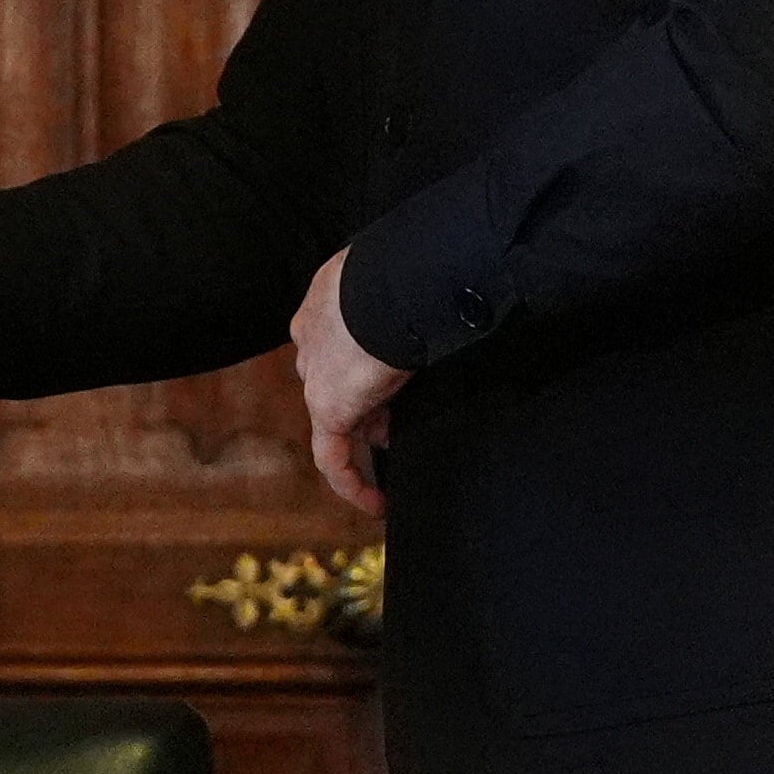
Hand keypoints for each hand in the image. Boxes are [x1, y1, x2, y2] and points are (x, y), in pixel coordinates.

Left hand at [290, 249, 407, 511]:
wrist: (395, 282)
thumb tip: (459, 303)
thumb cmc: (414, 270)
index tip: (392, 383)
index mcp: (330, 300)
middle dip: (366, 404)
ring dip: (364, 440)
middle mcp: (314, 337)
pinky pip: (332, 455)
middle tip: (400, 424)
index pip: (340, 341)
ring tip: (393, 464)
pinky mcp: (327, 406)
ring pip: (334, 417)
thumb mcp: (411, 283)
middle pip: (334, 379)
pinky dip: (352, 481)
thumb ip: (417, 301)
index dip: (364, 366)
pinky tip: (377, 503)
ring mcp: (316, 372)